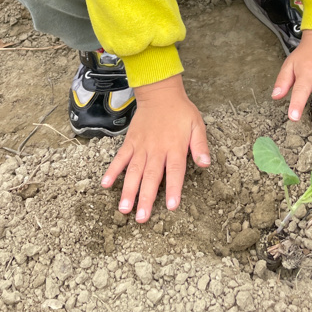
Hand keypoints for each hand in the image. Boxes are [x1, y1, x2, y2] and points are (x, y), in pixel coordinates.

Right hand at [102, 74, 209, 221]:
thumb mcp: (197, 126)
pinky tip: (105, 184)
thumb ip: (200, 146)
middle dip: (146, 198)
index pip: (175, 171)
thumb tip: (206, 164)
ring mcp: (142, 146)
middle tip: (142, 218)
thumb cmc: (181, 111)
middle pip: (151, 176)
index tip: (171, 206)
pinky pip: (120, 158)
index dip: (174, 188)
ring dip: (128, 190)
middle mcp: (157, 150)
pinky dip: (112, 170)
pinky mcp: (130, 142)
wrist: (160, 93)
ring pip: (134, 171)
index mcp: (175, 147)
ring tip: (124, 209)